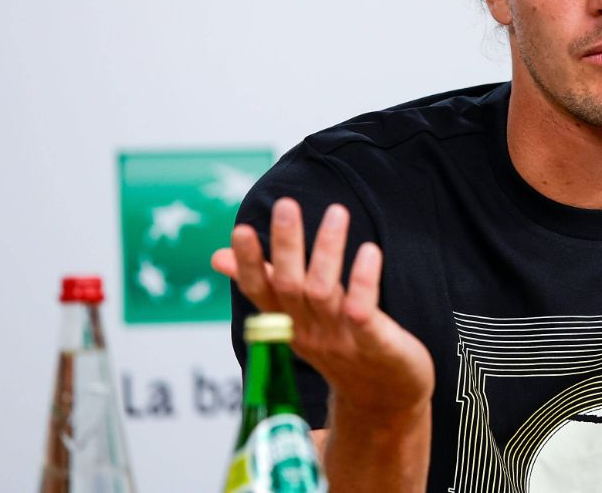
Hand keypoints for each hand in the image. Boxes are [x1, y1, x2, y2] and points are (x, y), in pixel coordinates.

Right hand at [211, 198, 433, 418]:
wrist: (383, 397)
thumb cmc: (339, 346)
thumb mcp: (296, 317)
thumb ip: (264, 284)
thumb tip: (218, 257)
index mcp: (288, 322)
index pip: (259, 291)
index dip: (248, 263)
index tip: (240, 229)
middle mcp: (308, 330)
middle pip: (289, 286)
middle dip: (286, 245)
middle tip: (286, 204)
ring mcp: (339, 338)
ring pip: (324, 291)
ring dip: (327, 250)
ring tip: (336, 212)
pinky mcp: (373, 342)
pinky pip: (363, 310)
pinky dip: (363, 280)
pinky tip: (370, 250)